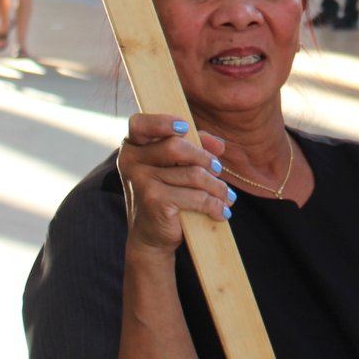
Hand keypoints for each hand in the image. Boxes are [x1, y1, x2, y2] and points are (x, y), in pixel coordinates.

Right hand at [117, 114, 234, 255]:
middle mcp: (132, 162)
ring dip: (216, 186)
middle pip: (176, 147)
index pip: (140, 124)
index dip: (162, 122)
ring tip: (226, 196)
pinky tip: (222, 210)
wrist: (151, 236)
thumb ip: (195, 147)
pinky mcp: (154, 201)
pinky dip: (214, 204)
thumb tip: (219, 145)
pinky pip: (196, 196)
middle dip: (205, 159)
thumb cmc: (166, 193)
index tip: (185, 128)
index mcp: (133, 147)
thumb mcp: (176, 166)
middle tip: (219, 169)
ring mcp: (141, 181)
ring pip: (193, 174)